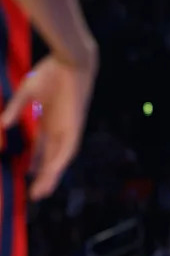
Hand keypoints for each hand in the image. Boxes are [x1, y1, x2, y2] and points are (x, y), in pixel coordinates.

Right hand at [0, 53, 96, 199]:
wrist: (71, 61)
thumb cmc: (49, 73)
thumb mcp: (27, 94)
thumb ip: (16, 110)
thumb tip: (2, 126)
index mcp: (49, 121)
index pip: (41, 148)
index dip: (34, 162)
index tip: (25, 175)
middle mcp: (60, 129)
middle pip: (51, 158)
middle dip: (43, 176)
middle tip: (35, 194)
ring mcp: (69, 128)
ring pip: (60, 158)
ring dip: (52, 175)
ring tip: (41, 192)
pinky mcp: (75, 126)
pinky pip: (68, 148)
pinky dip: (60, 161)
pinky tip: (52, 173)